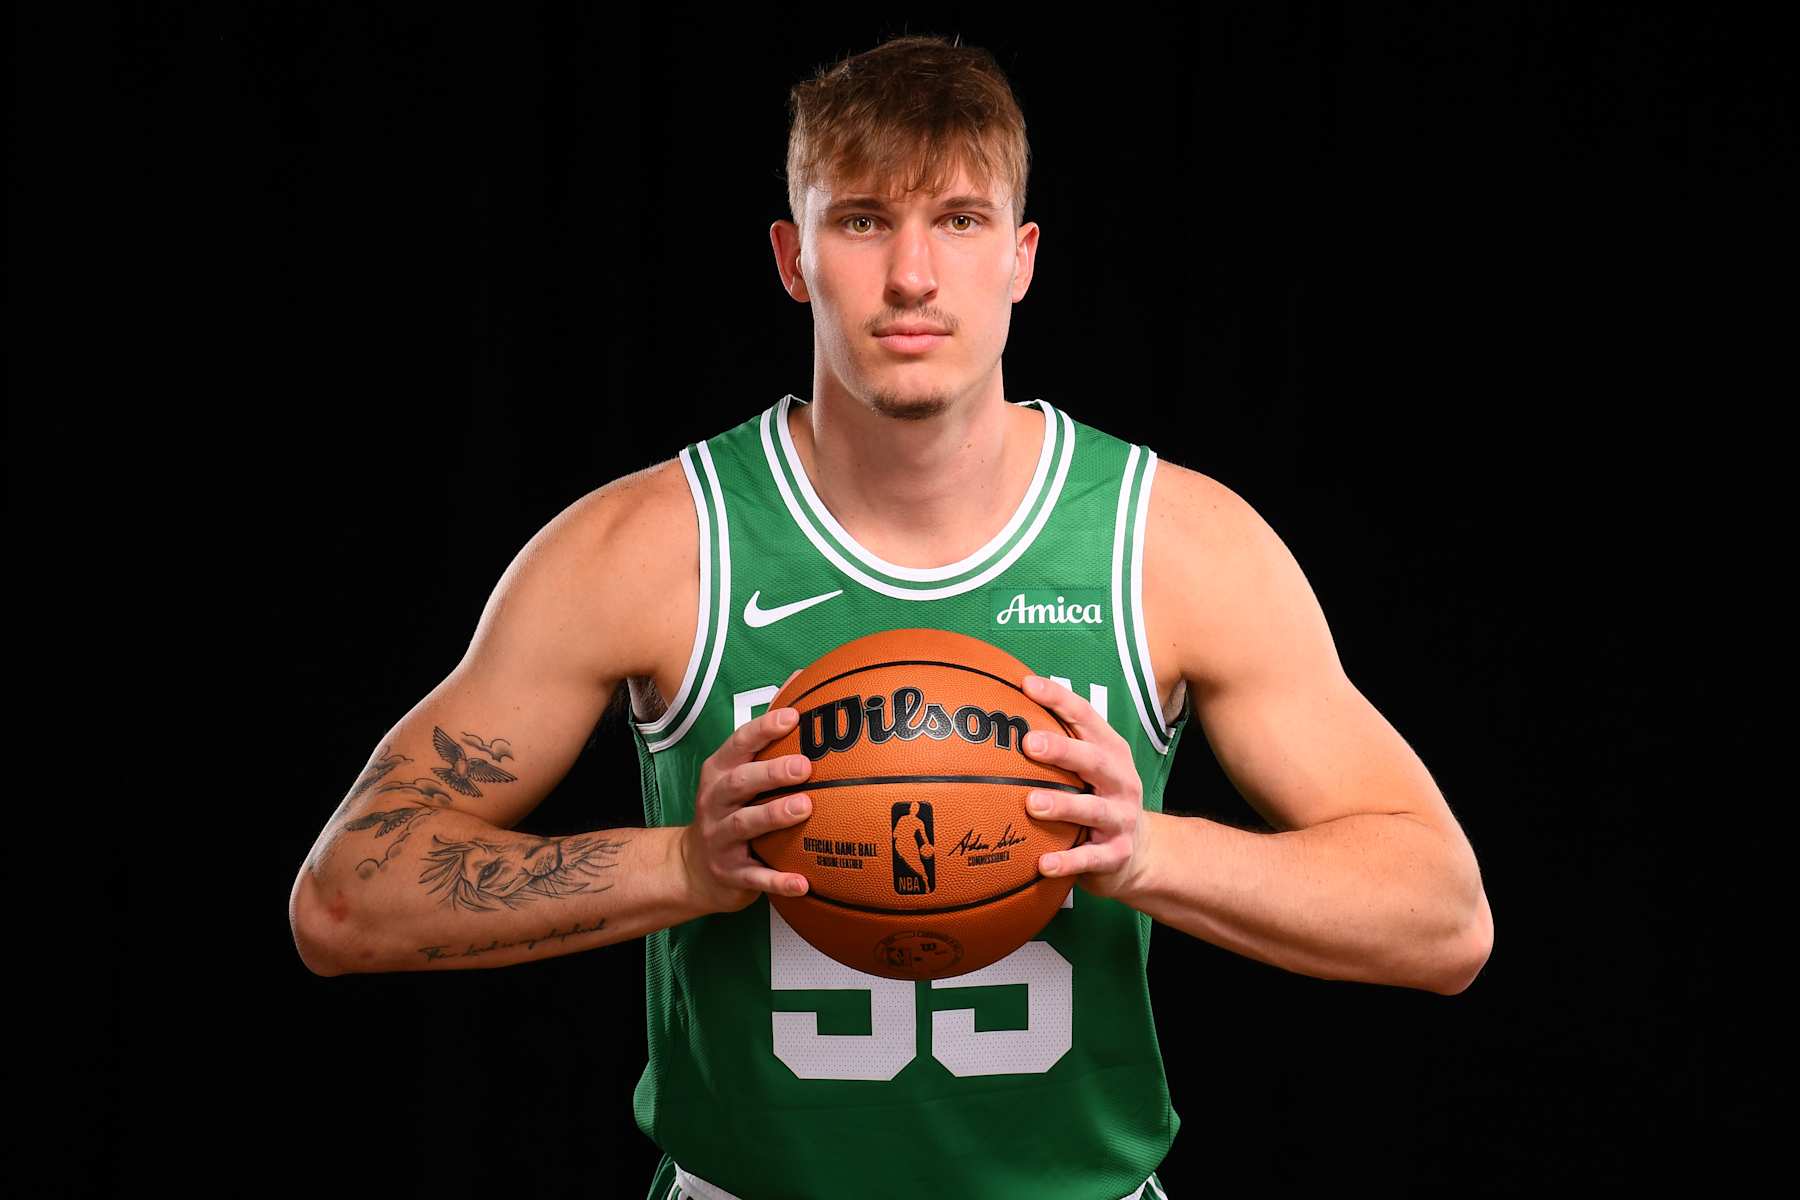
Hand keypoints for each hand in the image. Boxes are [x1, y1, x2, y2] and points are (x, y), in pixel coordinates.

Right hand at [680, 670, 814, 913]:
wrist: (693, 868)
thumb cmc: (731, 809)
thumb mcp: (739, 772)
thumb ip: (768, 736)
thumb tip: (804, 678)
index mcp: (720, 772)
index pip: (738, 744)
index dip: (764, 730)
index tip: (794, 717)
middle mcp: (715, 802)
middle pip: (740, 782)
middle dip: (771, 772)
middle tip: (805, 765)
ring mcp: (720, 838)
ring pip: (746, 825)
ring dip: (775, 815)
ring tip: (805, 808)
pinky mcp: (730, 873)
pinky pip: (756, 877)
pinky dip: (779, 880)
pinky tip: (804, 883)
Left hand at [1018, 673, 1152, 901]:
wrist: (1141, 853)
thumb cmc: (1098, 798)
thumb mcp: (1089, 768)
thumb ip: (1058, 744)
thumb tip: (999, 711)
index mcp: (1111, 751)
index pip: (1086, 717)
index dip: (1059, 700)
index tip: (1027, 685)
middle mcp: (1120, 780)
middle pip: (1093, 760)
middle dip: (1063, 750)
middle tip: (1028, 743)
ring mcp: (1121, 817)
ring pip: (1093, 810)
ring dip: (1063, 806)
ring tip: (1031, 804)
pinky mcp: (1117, 854)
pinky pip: (1091, 858)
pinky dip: (1068, 862)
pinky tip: (1043, 864)